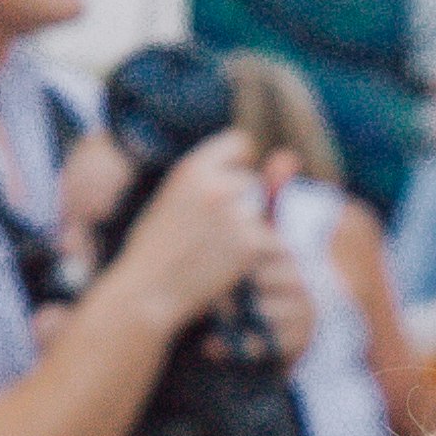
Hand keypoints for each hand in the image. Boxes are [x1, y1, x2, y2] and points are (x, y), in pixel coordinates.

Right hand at [101, 131, 280, 333]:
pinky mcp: (251, 243)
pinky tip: (232, 265)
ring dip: (252, 230)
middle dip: (243, 203)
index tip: (228, 187)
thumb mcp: (174, 199)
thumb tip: (288, 161)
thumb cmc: (157, 249)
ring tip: (219, 251)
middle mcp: (217, 185)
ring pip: (265, 213)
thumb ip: (213, 180)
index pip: (239, 143)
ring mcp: (236, 213)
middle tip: (215, 233)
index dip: (238, 164)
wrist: (147, 292)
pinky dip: (260, 255)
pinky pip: (274, 241)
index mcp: (193, 168)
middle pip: (254, 182)